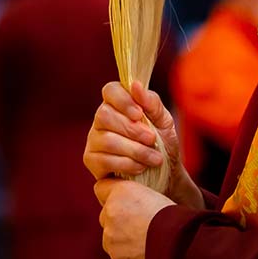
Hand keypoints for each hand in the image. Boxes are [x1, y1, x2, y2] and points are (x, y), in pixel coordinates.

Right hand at [84, 81, 202, 208]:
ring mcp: (93, 139)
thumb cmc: (162, 142)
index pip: (110, 90)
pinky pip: (104, 159)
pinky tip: (141, 167)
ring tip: (154, 158)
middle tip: (151, 139)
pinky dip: (127, 164)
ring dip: (135, 150)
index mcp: (118, 103)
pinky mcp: (91, 160)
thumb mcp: (164, 120)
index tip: (139, 113)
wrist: (165, 172)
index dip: (122, 100)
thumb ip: (152, 102)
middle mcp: (101, 119)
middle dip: (131, 129)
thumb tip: (136, 85)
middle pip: (104, 115)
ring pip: (106, 140)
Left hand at [95, 178, 173, 258]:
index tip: (123, 198)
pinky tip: (146, 251)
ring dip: (123, 237)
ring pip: (112, 236)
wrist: (179, 243)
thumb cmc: (173, 215)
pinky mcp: (116, 258)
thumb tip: (126, 199)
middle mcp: (109, 213)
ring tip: (146, 239)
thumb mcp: (153, 193)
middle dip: (118, 218)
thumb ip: (132, 195)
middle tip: (140, 222)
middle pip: (106, 214)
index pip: (101, 188)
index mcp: (119, 192)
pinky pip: (119, 254)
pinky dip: (129, 254)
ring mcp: (110, 238)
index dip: (112, 193)